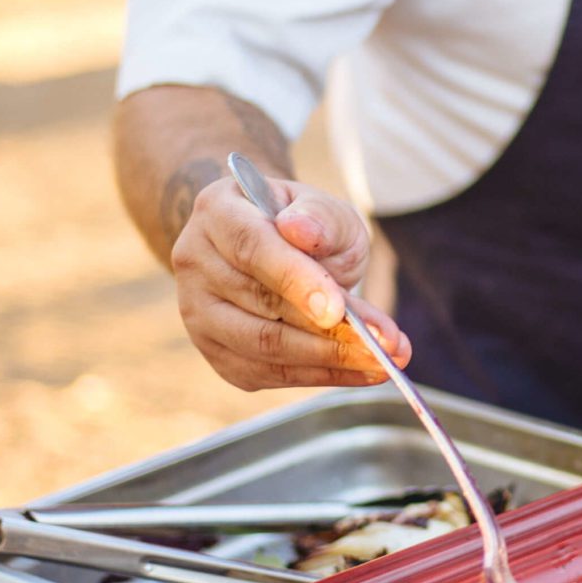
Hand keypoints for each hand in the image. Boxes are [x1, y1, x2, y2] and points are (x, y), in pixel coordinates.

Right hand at [172, 173, 410, 392]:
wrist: (269, 244)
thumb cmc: (301, 224)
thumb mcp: (322, 206)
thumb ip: (320, 217)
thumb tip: (302, 231)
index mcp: (217, 211)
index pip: (252, 249)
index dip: (295, 280)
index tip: (339, 309)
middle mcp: (195, 262)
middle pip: (260, 305)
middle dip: (329, 331)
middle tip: (386, 343)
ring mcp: (198, 313)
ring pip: (263, 347)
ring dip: (328, 360)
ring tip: (382, 361)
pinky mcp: (216, 353)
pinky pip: (267, 374)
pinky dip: (318, 376)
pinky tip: (359, 371)